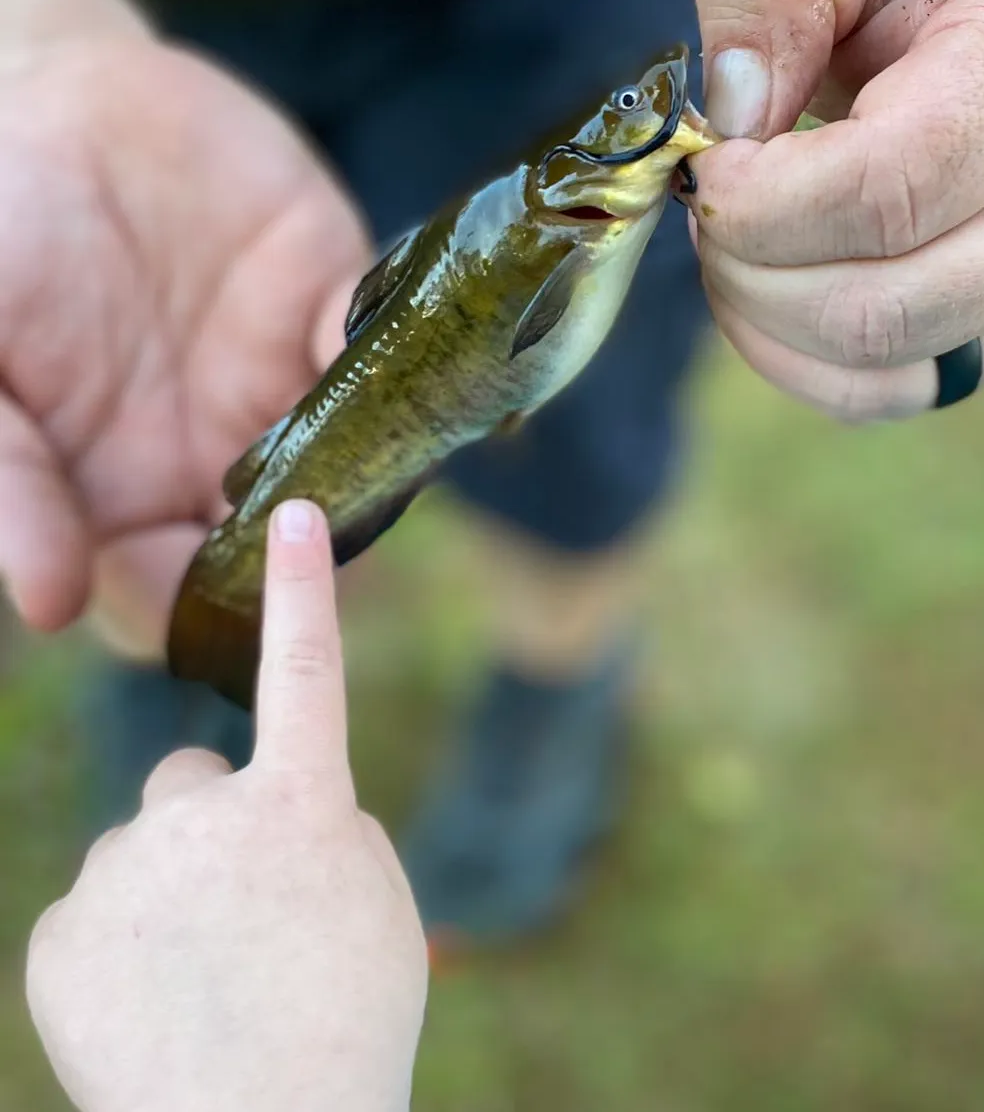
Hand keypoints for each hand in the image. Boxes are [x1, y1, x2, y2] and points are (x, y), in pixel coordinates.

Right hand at [0, 19, 368, 642]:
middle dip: (313, 559)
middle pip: (286, 555)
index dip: (200, 618)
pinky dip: (408, 359)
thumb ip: (5, 475)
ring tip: (367, 449)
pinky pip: (390, 351)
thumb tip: (52, 601)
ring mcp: (283, 382)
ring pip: (359, 464)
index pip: (172, 600)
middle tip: (314, 528)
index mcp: (113, 494)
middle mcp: (211, 456)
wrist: (60, 99)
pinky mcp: (335, 303)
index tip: (226, 600)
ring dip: (376, 467)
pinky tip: (391, 347)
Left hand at [27, 500, 427, 1111]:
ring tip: (203, 983)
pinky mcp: (61, 936)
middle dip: (211, 826)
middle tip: (244, 917)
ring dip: (168, 895)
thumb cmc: (345, 1021)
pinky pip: (95, 914)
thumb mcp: (370, 900)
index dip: (302, 587)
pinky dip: (119, 949)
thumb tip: (267, 806)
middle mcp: (203, 817)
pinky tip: (154, 1007)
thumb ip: (320, 825)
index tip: (293, 514)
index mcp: (304, 804)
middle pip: (192, 780)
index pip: (305, 668)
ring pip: (144, 852)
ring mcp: (122, 874)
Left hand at [690, 0, 983, 420]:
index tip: (712, 161)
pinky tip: (763, 290)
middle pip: (884, 301)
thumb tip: (733, 118)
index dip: (771, 197)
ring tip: (737, 234)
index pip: (898, 185)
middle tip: (711, 197)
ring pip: (878, 360)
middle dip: (753, 263)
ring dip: (763, 313)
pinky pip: (882, 395)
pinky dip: (791, 360)